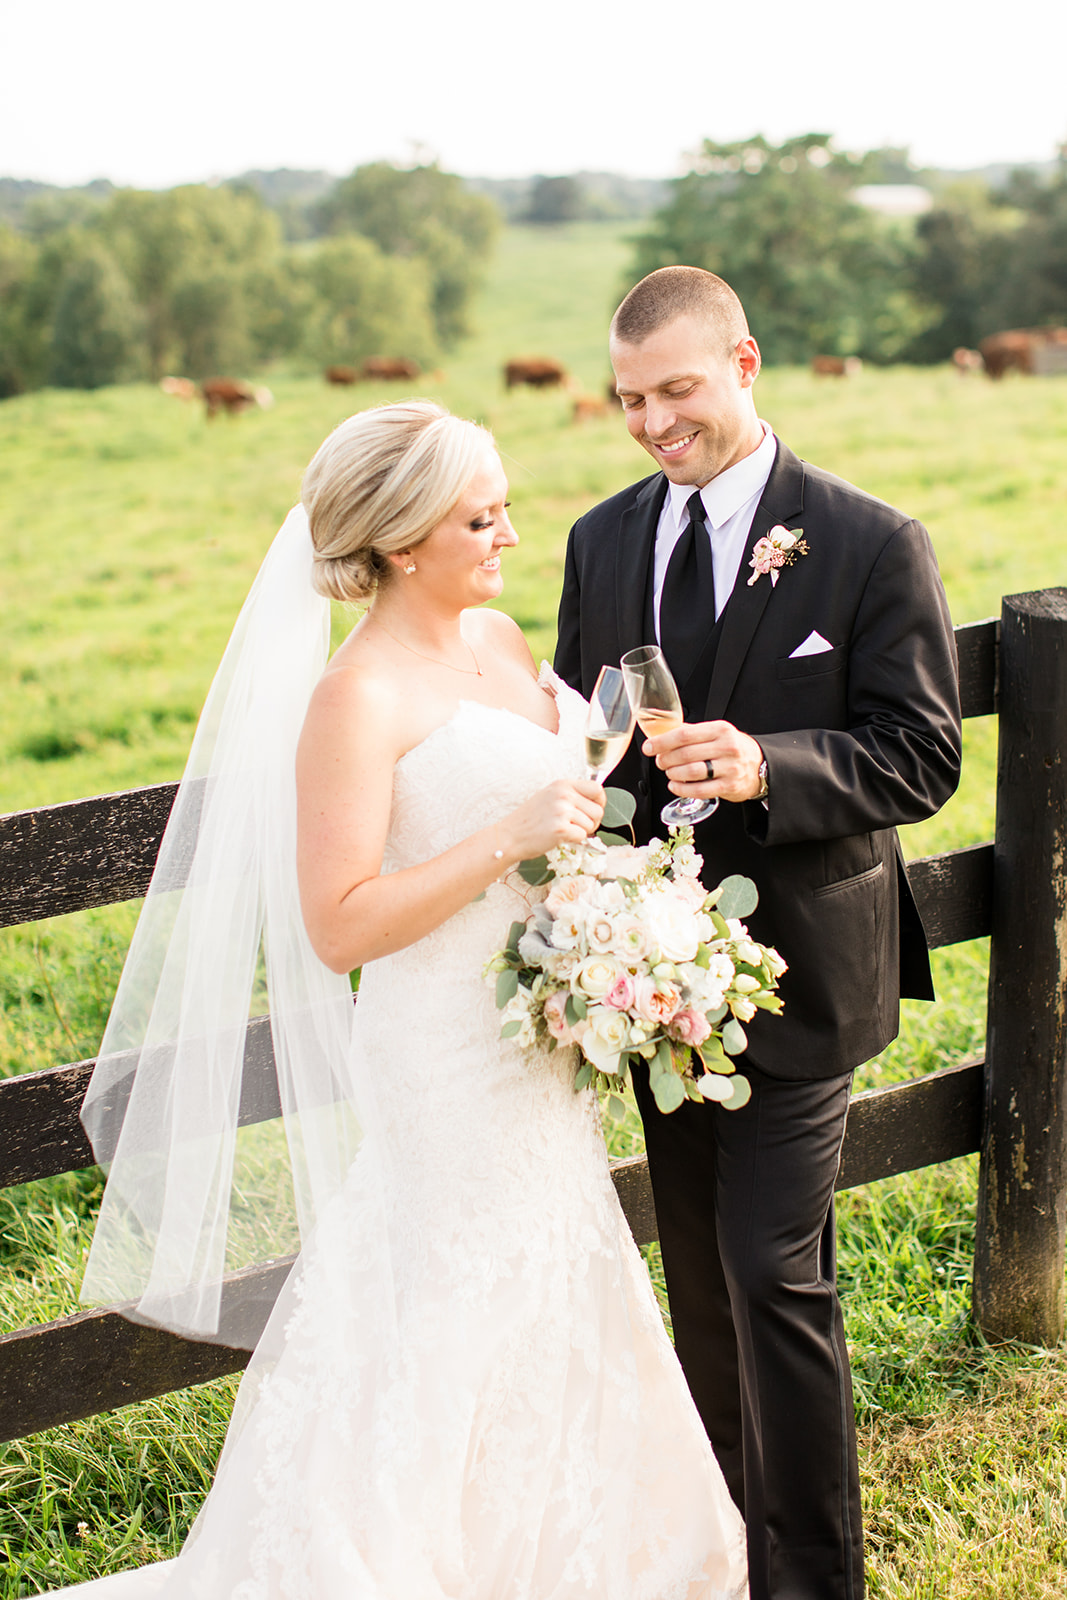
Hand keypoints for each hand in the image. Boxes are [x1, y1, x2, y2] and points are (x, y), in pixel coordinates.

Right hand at [502, 778, 604, 859]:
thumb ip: (570, 795)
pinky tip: (560, 837)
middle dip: (592, 822)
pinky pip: (582, 836)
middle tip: (576, 827)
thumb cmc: (529, 820)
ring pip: (591, 825)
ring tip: (564, 831)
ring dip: (581, 832)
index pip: (597, 788)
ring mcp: (562, 811)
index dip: (600, 802)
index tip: (592, 811)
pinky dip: (574, 841)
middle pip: (598, 810)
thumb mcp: (549, 797)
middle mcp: (564, 795)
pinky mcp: (561, 829)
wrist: (509, 836)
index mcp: (562, 785)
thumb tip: (595, 803)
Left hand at [642, 720, 764, 803]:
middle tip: (660, 762)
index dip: (662, 742)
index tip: (649, 747)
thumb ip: (691, 732)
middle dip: (665, 759)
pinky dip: (682, 789)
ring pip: (691, 772)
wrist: (760, 766)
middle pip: (685, 754)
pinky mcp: (729, 786)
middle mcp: (727, 747)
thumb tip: (661, 732)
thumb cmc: (732, 749)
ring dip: (673, 774)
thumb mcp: (716, 733)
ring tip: (669, 773)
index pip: (684, 734)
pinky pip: (699, 790)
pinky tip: (675, 786)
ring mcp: (730, 768)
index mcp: (720, 730)